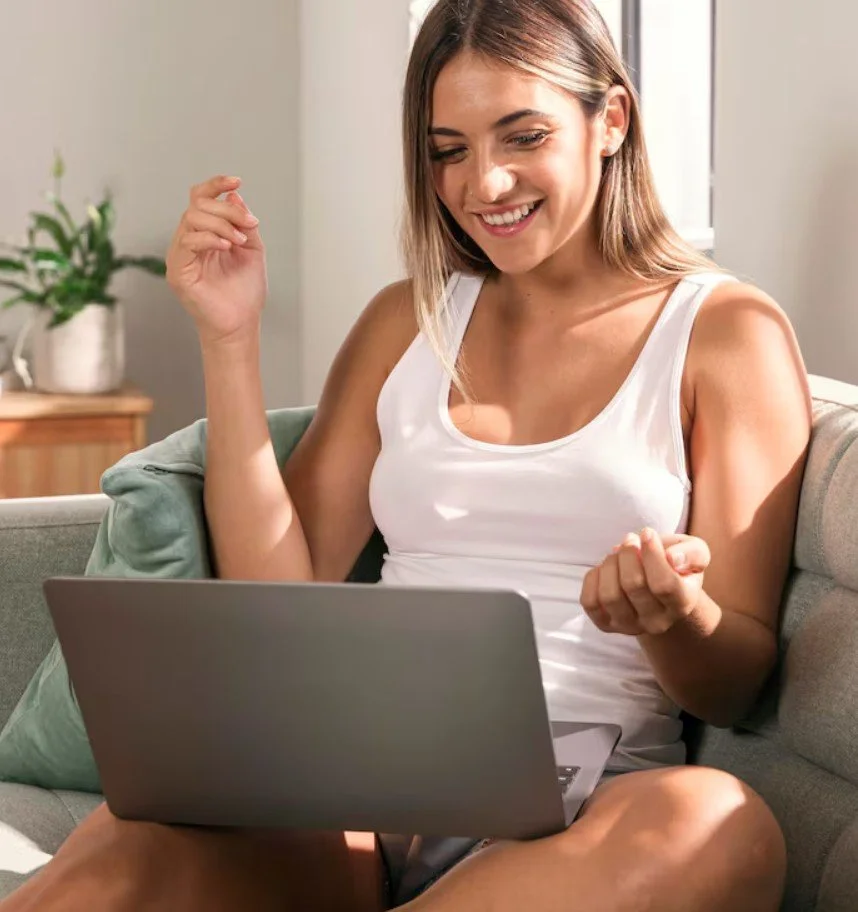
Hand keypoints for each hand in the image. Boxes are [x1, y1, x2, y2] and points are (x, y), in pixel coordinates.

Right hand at [166, 175, 267, 345]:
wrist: (240, 324)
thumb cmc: (244, 292)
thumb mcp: (251, 250)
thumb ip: (243, 223)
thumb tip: (235, 194)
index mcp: (205, 234)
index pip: (200, 199)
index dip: (215, 185)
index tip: (236, 180)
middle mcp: (189, 240)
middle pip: (198, 205)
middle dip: (227, 210)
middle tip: (249, 224)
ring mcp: (180, 255)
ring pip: (192, 219)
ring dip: (221, 224)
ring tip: (239, 241)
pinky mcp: (178, 270)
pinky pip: (188, 241)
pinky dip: (210, 238)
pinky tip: (227, 246)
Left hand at [580, 528, 710, 635]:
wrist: (659, 585)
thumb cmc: (677, 563)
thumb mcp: (694, 551)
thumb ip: (692, 553)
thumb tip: (672, 558)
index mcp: (682, 604)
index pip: (663, 584)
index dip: (651, 554)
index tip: (647, 533)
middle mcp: (657, 622)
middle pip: (633, 586)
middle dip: (628, 553)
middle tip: (631, 539)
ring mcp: (629, 626)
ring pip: (609, 595)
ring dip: (610, 564)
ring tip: (618, 553)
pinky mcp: (606, 625)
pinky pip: (590, 601)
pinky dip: (594, 577)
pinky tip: (606, 569)